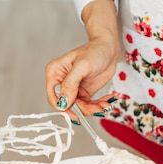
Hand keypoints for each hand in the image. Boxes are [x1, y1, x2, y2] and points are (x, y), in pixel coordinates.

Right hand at [45, 0, 119, 115]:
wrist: (109, 48)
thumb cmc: (94, 51)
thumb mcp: (82, 66)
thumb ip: (70, 84)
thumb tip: (63, 102)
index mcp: (55, 73)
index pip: (53, 97)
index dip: (63, 109)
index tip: (76, 115)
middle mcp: (62, 82)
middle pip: (68, 105)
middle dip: (84, 110)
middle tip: (98, 109)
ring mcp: (73, 89)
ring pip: (80, 108)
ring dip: (93, 109)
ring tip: (105, 106)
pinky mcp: (84, 92)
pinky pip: (89, 105)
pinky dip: (98, 106)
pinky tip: (107, 102)